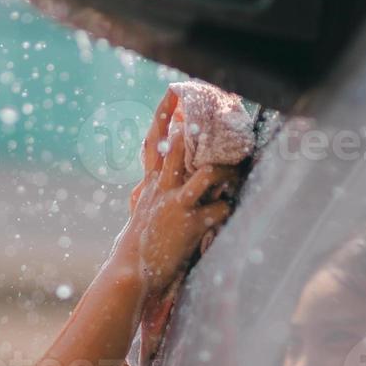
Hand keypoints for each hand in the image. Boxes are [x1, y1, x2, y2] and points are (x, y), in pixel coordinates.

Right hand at [114, 93, 238, 296]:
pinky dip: (227, 209)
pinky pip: (220, 208)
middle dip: (196, 129)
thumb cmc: (137, 246)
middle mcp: (162, 189)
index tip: (174, 92)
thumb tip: (140, 187)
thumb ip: (145, 196)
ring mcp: (177, 205)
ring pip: (208, 174)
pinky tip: (227, 213)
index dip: (164, 115)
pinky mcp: (191, 225)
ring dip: (226, 173)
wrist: (131, 273)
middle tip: (214, 113)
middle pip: (179, 147)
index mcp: (151, 184)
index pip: (154, 141)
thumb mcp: (139, 215)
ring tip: (234, 173)